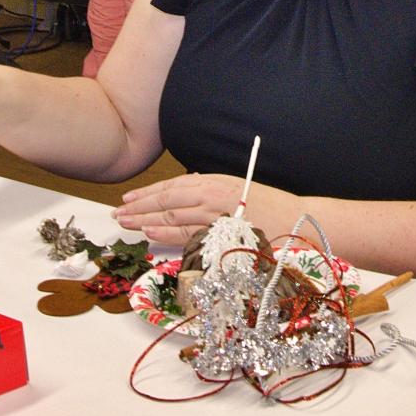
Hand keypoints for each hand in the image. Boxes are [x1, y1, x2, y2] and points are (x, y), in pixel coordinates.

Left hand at [113, 173, 301, 245]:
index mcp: (214, 181)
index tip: (129, 199)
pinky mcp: (219, 233)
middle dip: (139, 207)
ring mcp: (214, 214)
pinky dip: (166, 234)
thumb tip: (189, 185)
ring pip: (171, 217)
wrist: (296, 221)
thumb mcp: (237, 189)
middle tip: (119, 214)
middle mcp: (211, 194)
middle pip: (166, 201)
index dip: (148, 193)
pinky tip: (150, 234)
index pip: (172, 186)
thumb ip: (211, 189)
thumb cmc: (269, 207)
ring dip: (145, 221)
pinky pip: (187, 234)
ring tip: (127, 224)